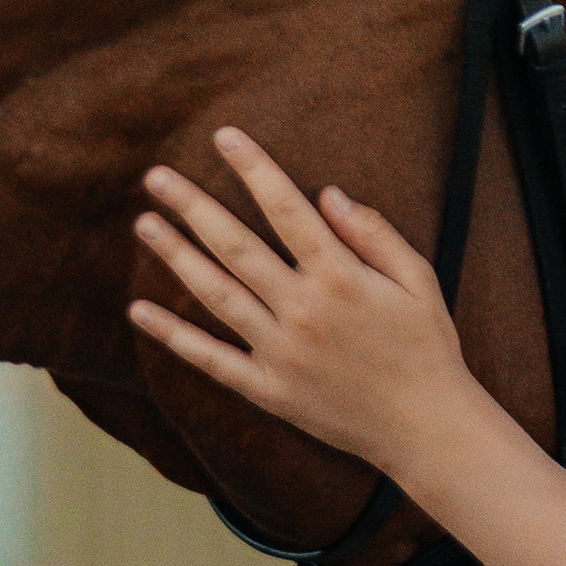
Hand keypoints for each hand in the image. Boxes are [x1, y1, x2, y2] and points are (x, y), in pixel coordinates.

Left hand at [129, 128, 470, 477]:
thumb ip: (374, 234)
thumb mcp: (419, 280)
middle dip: (194, 206)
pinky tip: (139, 311)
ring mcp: (281, 352)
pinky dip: (173, 336)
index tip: (224, 137)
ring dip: (176, 256)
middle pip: (236, 246)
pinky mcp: (269, 390)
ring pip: (216, 294)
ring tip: (145, 224)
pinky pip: (212, 359)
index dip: (254, 168)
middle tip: (156, 176)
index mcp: (341, 277)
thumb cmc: (427, 348)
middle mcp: (303, 310)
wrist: (426, 428)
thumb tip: (327, 194)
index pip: (287, 208)